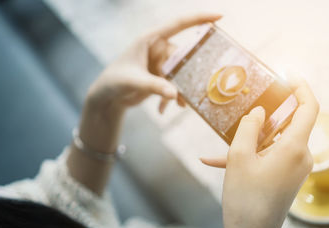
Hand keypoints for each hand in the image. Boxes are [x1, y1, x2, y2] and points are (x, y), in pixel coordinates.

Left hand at [87, 13, 221, 115]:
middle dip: (189, 74)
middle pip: (183, 57)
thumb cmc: (114, 82)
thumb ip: (155, 86)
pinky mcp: (162, 77)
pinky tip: (162, 109)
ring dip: (181, 90)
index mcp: (150, 39)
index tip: (220, 16)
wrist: (108, 98)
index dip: (199, 18)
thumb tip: (175, 94)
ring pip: (181, 74)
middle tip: (194, 89)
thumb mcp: (134, 82)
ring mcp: (161, 63)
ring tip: (179, 105)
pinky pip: (175, 85)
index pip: (178, 24)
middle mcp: (158, 49)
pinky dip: (172, 97)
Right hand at [211, 78, 318, 227]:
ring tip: (222, 147)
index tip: (287, 75)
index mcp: (294, 148)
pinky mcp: (286, 177)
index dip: (301, 87)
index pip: (309, 107)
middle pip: (289, 124)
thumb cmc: (245, 198)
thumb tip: (259, 112)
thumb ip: (249, 127)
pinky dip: (248, 157)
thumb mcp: (240, 157)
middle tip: (246, 108)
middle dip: (266, 115)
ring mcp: (294, 168)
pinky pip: (268, 158)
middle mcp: (300, 156)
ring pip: (274, 142)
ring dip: (250, 140)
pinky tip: (216, 162)